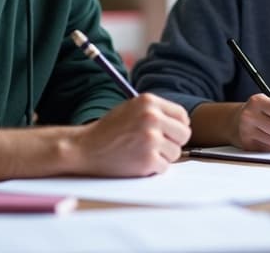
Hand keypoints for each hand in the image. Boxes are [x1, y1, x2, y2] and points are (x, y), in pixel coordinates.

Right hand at [72, 93, 190, 175]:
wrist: (85, 148)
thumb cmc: (109, 130)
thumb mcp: (131, 109)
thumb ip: (155, 112)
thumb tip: (183, 123)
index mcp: (148, 101)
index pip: (182, 115)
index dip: (177, 127)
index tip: (169, 134)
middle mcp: (152, 117)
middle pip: (184, 134)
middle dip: (173, 142)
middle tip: (157, 146)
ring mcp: (150, 139)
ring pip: (175, 153)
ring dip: (162, 157)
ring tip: (142, 153)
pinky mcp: (148, 159)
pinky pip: (164, 167)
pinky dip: (153, 169)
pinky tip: (137, 162)